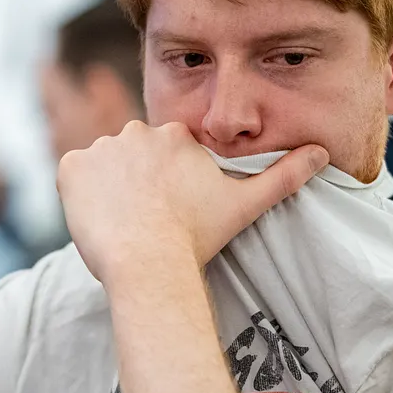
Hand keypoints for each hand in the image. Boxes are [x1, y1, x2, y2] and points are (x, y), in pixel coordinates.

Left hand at [56, 121, 327, 280]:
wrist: (147, 262)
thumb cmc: (197, 237)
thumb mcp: (246, 203)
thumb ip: (283, 175)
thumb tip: (322, 153)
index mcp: (176, 136)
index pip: (164, 158)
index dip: (166, 189)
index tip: (169, 215)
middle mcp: (137, 130)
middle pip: (132, 159)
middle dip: (137, 187)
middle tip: (146, 224)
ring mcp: (100, 147)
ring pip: (103, 168)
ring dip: (108, 191)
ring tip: (123, 226)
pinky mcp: (70, 167)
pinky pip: (73, 177)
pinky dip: (80, 197)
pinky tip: (99, 220)